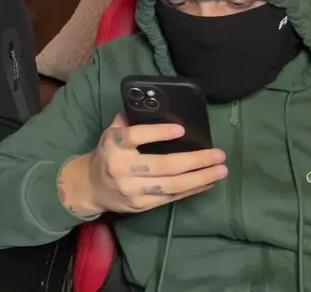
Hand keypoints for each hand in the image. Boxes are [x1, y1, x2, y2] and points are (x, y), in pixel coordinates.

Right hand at [58, 114, 226, 216]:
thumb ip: (129, 121)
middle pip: (163, 165)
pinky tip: (207, 182)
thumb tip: (155, 106)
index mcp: (114, 145)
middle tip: (218, 154)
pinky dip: (192, 190)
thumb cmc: (107, 153)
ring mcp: (132, 189)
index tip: (181, 129)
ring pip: (172, 185)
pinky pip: (170, 197)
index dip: (158, 133)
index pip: (136, 136)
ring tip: (220, 170)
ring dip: (200, 178)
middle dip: (195, 160)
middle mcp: (122, 167)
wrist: (89, 186)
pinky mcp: (140, 205)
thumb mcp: (111, 133)